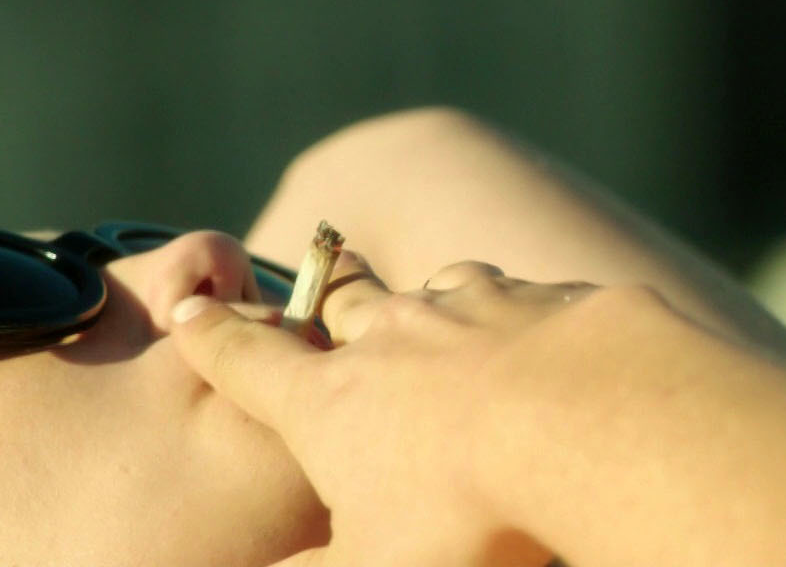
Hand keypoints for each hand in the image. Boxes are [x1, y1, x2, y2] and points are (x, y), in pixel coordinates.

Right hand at [166, 252, 599, 565]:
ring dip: (432, 299)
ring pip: (439, 286)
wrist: (596, 421)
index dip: (214, 340)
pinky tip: (542, 330)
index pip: (253, 364)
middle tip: (323, 274)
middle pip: (345, 302)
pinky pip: (528, 294)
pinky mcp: (554, 299)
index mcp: (334, 402)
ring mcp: (479, 306)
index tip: (189, 309)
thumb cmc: (474, 511)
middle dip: (327, 294)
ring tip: (438, 309)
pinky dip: (523, 311)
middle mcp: (397, 336)